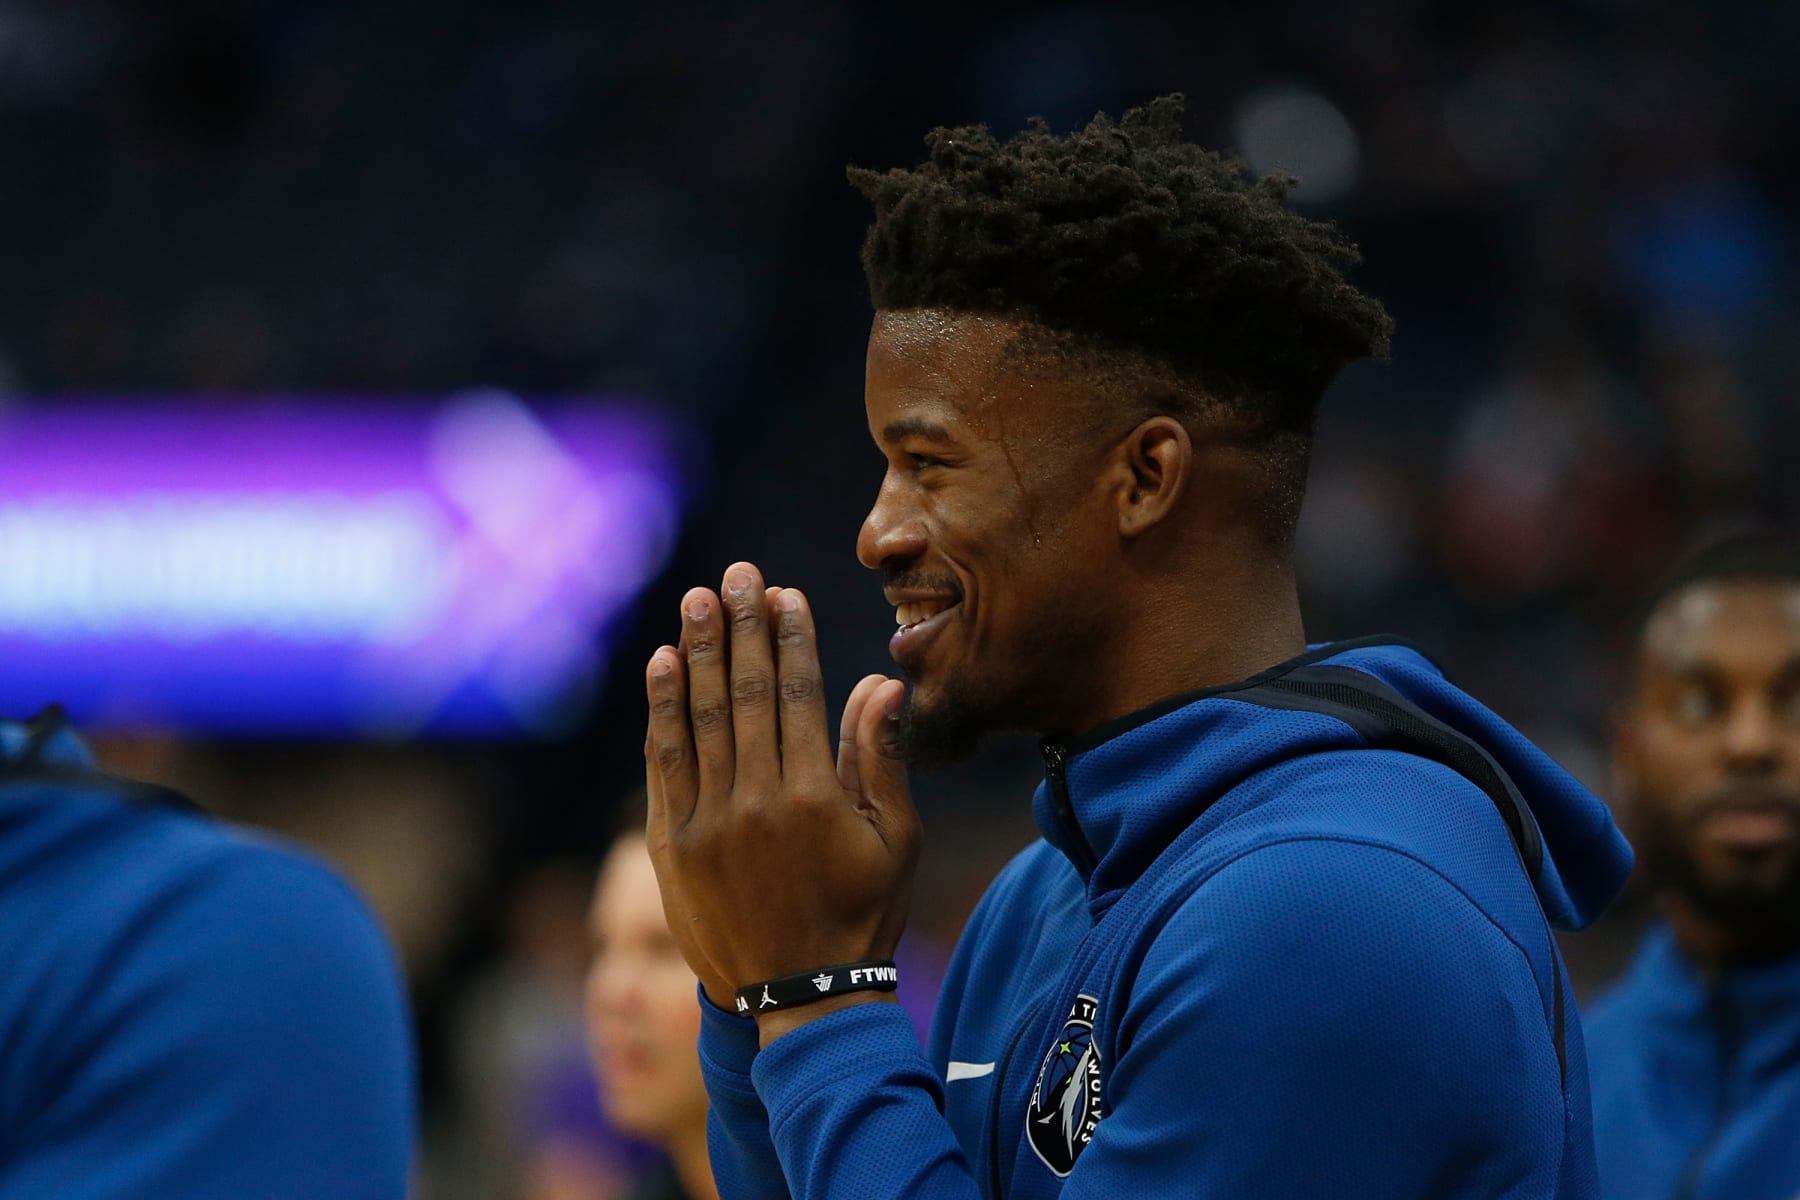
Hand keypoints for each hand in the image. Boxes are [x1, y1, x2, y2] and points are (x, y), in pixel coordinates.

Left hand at [644, 563, 919, 1038]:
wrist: (798, 998)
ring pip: (700, 719)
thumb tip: (880, 683)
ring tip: (697, 601)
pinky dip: (663, 711)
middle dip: (741, 627)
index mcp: (814, 798)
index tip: (784, 595)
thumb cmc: (859, 915)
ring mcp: (707, 824)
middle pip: (745, 694)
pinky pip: (664, 763)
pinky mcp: (672, 845)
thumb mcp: (894, 842)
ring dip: (699, 652)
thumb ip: (881, 760)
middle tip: (736, 574)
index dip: (789, 640)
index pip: (797, 696)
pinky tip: (665, 664)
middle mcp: (755, 803)